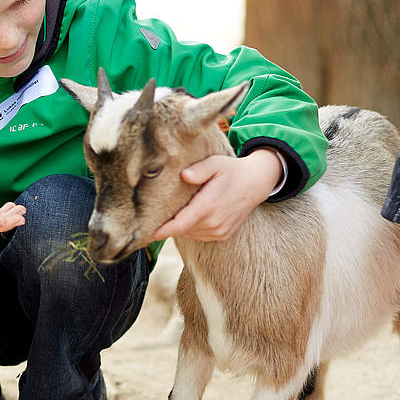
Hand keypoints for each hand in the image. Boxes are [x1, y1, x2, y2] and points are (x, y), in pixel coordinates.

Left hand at [149, 148, 281, 242]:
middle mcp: (214, 222)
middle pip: (182, 229)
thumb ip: (199, 170)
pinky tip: (191, 215)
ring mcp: (220, 231)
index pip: (179, 225)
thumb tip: (184, 175)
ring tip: (176, 211)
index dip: (161, 231)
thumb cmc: (231, 170)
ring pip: (189, 234)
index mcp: (209, 206)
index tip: (144, 234)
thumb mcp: (216, 163)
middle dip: (168, 224)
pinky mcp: (223, 235)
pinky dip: (191, 229)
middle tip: (155, 213)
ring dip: (181, 226)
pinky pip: (199, 236)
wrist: (255, 183)